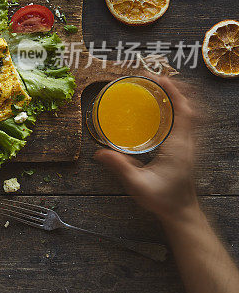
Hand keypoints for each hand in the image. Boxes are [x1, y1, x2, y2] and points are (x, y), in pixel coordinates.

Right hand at [95, 77, 197, 222]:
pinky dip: (179, 108)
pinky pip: (187, 121)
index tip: (160, 79)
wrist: (181, 213)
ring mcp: (190, 145)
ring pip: (192, 113)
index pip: (184, 112)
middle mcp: (188, 142)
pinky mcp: (186, 148)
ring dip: (180, 97)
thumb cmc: (163, 200)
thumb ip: (120, 168)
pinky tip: (164, 108)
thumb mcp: (138, 185)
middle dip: (178, 89)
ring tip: (162, 87)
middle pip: (192, 107)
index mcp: (179, 146)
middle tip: (158, 79)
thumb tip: (99, 154)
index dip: (174, 93)